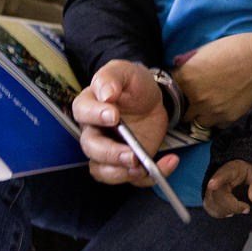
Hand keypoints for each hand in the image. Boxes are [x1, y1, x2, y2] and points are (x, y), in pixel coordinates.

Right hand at [72, 59, 177, 185]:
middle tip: (131, 154)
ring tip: (143, 166)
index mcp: (89, 106)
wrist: (152, 98)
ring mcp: (109, 150)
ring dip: (122, 173)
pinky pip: (132, 178)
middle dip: (110, 154)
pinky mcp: (126, 163)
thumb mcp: (125, 71)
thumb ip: (111, 77)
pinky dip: (150, 177)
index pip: (82, 112)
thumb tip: (106, 94)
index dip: (95, 115)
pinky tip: (169, 162)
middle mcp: (93, 132)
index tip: (114, 115)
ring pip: (103, 170)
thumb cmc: (133, 84)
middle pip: (91, 148)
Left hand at [173, 31, 251, 126]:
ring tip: (208, 102)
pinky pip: (215, 123)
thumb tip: (179, 67)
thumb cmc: (237, 48)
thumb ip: (189, 62)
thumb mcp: (206, 49)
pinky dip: (216, 117)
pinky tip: (223, 105)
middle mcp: (196, 97)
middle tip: (193, 95)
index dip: (172, 86)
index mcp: (187, 77)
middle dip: (183, 103)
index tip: (178, 85)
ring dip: (199, 113)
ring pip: (196, 120)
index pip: (168, 89)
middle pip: (179, 110)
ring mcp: (212, 111)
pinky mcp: (227, 118)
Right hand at [204, 159, 251, 217]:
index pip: (224, 173)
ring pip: (210, 203)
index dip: (217, 179)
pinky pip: (211, 209)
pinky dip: (222, 213)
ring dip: (226, 211)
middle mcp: (220, 177)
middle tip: (247, 208)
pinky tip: (232, 211)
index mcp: (234, 168)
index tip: (212, 185)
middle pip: (215, 193)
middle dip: (230, 205)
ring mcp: (214, 188)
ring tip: (242, 208)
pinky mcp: (213, 198)